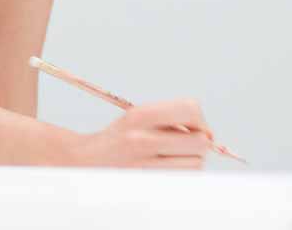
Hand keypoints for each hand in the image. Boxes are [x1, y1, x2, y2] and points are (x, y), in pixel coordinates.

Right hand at [66, 98, 213, 168]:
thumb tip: (207, 133)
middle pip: (200, 141)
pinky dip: (181, 174)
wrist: (84, 160)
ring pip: (195, 164)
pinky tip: (168, 169)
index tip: (198, 128)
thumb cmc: (117, 138)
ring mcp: (143, 163)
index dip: (201, 120)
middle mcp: (142, 138)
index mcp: (140, 115)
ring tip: (174, 158)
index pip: (190, 109)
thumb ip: (170, 118)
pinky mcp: (146, 182)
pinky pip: (181, 179)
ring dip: (191, 161)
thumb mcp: (138, 116)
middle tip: (188, 145)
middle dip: (200, 143)